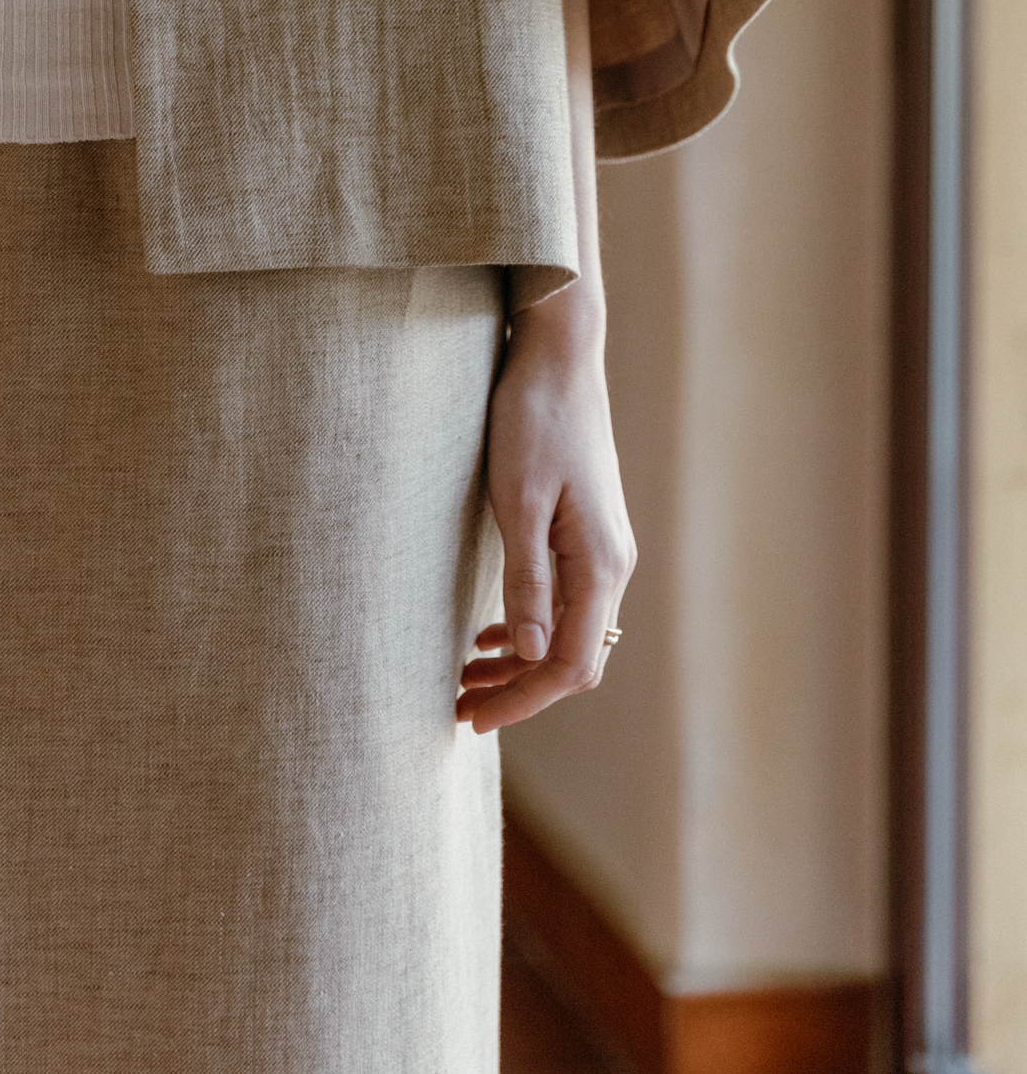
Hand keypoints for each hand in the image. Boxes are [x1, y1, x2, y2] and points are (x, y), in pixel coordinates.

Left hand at [456, 285, 634, 732]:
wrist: (559, 355)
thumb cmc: (533, 419)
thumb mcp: (518, 499)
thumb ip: (526, 578)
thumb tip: (525, 653)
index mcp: (601, 564)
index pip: (569, 663)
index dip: (521, 699)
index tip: (472, 718)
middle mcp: (613, 564)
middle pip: (573, 657)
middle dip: (518, 690)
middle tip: (459, 707)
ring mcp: (604, 549)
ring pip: (568, 632)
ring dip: (520, 663)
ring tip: (465, 680)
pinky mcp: (588, 532)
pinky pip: (566, 602)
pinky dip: (528, 628)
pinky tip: (490, 634)